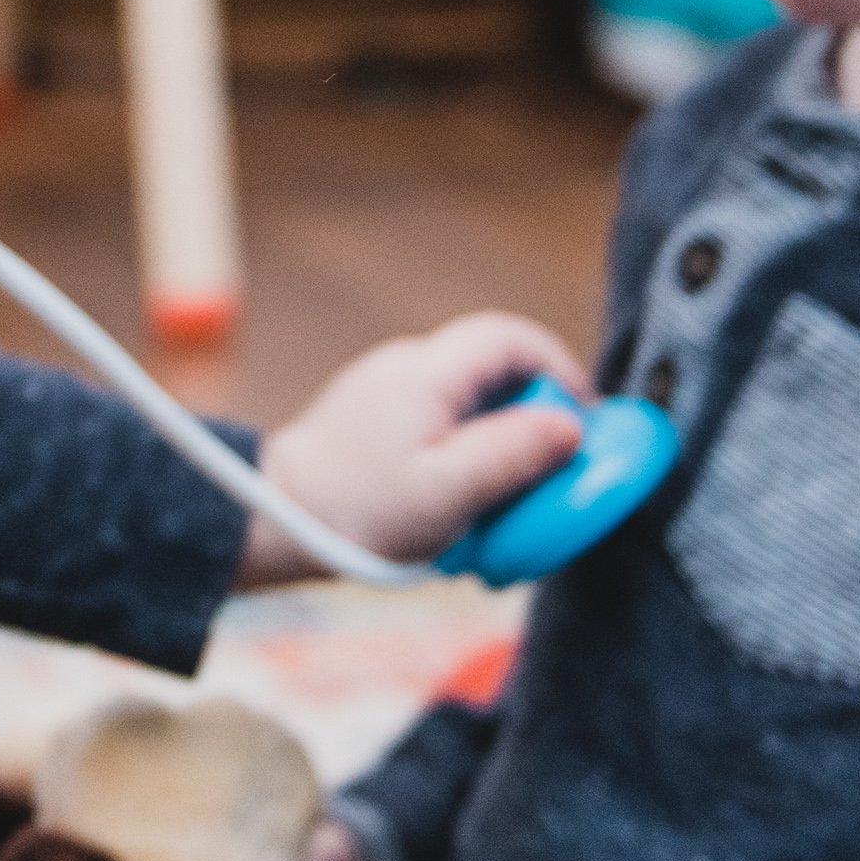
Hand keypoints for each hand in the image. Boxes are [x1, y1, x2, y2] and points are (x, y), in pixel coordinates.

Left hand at [244, 313, 589, 584]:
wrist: (275, 522)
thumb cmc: (357, 512)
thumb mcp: (448, 493)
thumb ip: (512, 455)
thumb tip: (572, 427)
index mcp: (426, 372)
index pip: (510, 338)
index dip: (559, 369)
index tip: (583, 421)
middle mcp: (406, 367)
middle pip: (495, 370)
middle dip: (533, 415)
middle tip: (551, 469)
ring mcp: (388, 389)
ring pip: (470, 401)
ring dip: (499, 442)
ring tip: (507, 498)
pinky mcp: (376, 418)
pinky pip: (441, 423)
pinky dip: (465, 454)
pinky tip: (464, 504)